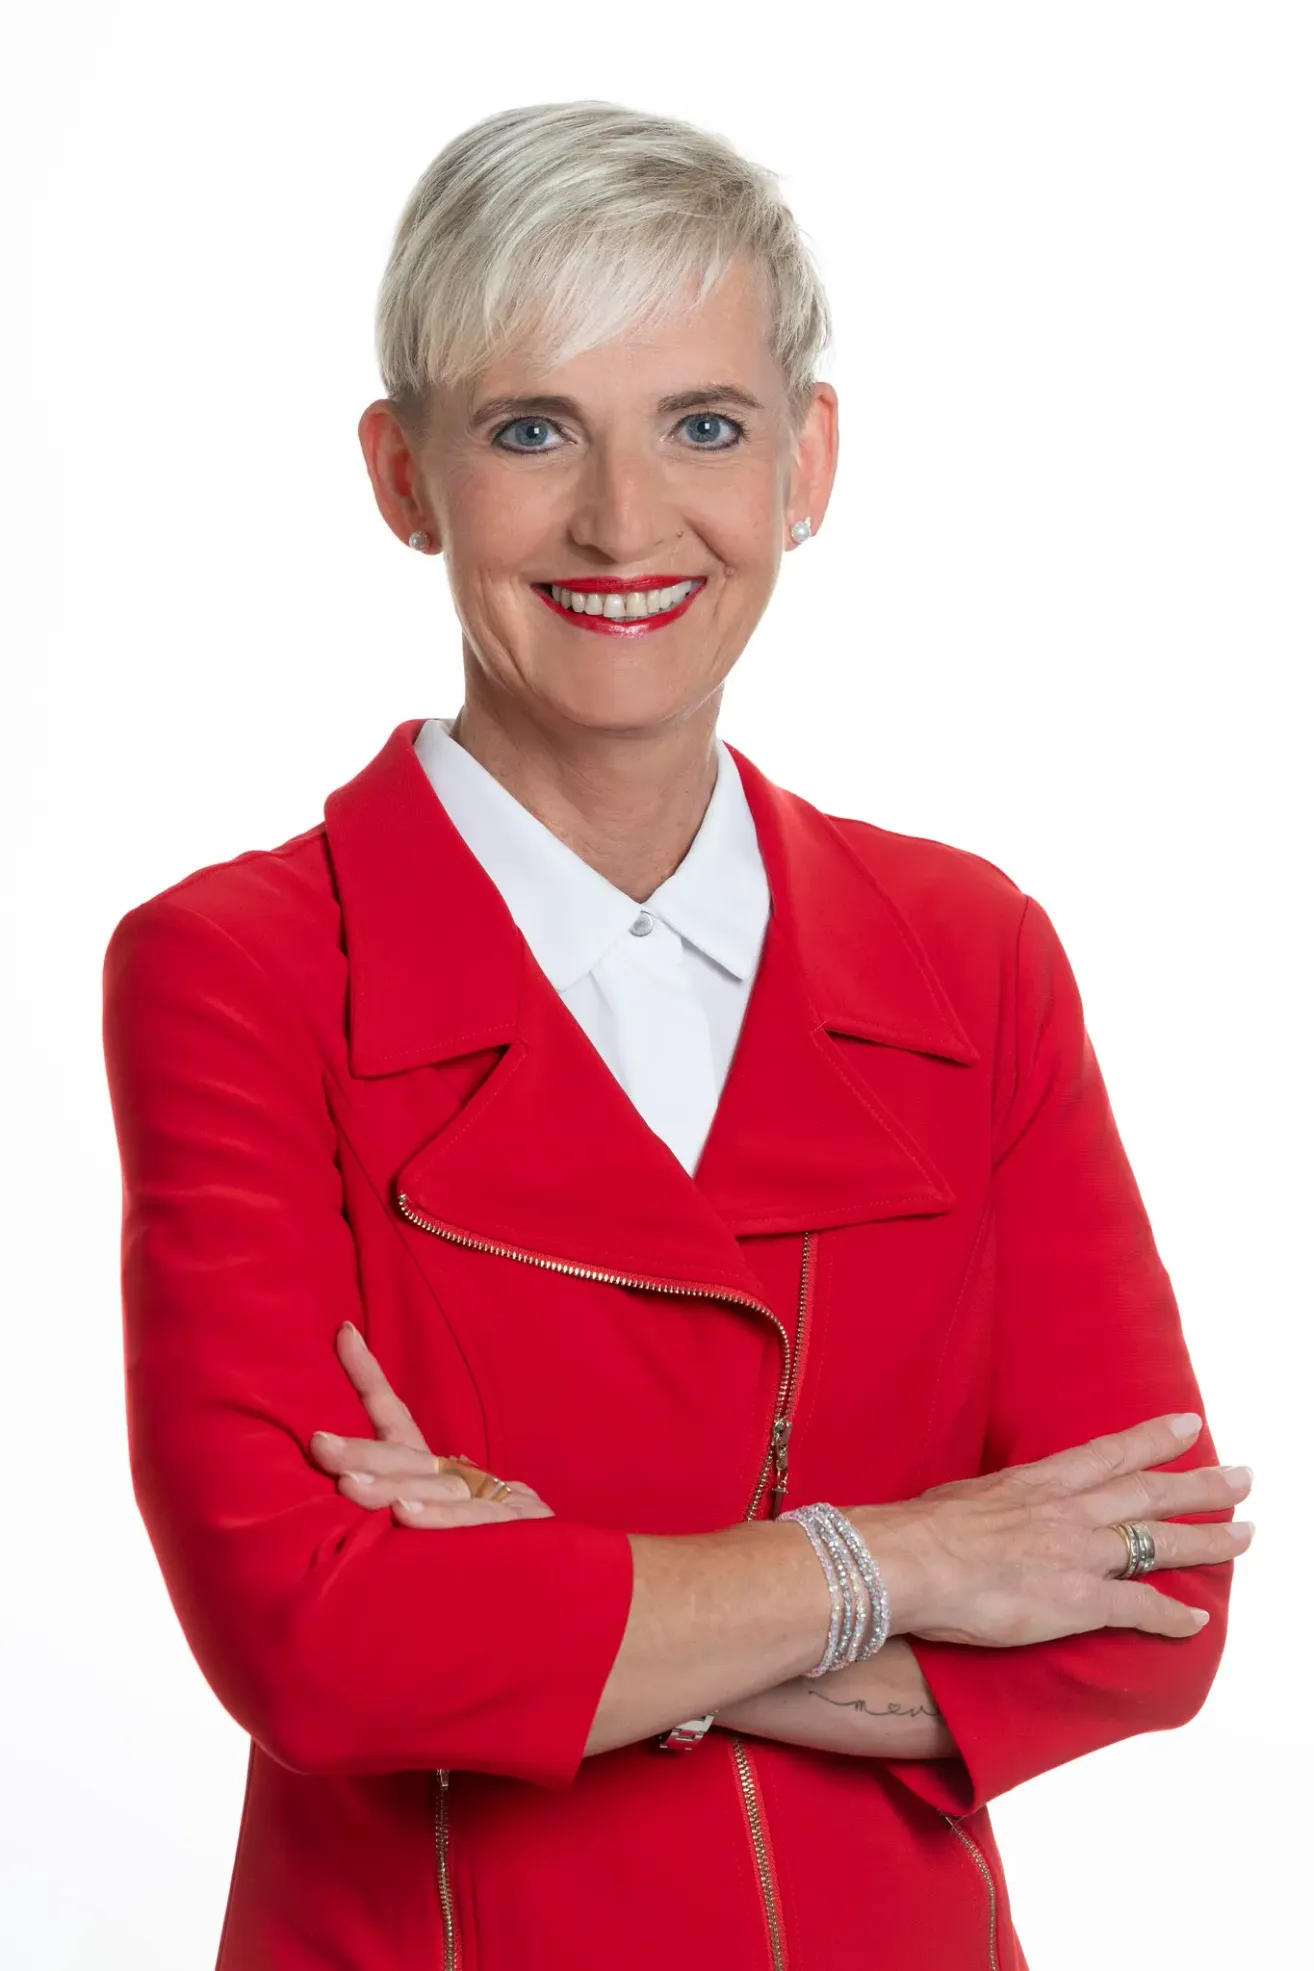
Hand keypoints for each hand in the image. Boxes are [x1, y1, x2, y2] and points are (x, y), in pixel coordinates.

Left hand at [307, 1321, 553, 1525]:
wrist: (560, 1571)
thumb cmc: (481, 1544)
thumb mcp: (430, 1520)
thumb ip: (393, 1506)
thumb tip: (337, 1489)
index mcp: (434, 1470)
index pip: (396, 1420)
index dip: (369, 1377)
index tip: (343, 1332)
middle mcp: (459, 1478)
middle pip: (405, 1457)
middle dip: (360, 1452)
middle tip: (319, 1444)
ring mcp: (490, 1499)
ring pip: (434, 1487)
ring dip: (389, 1486)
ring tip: (347, 1486)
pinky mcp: (516, 1525)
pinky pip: (473, 1521)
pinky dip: (439, 1518)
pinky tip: (405, 1515)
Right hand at [852, 1411, 1251, 1645]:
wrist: (908, 1560)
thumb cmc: (920, 1530)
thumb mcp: (961, 1497)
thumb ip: (990, 1502)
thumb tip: (982, 1510)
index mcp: (1039, 1482)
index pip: (1110, 1453)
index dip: (1153, 1439)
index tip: (1187, 1425)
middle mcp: (1069, 1511)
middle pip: (1150, 1493)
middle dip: (1202, 1485)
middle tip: (1244, 1477)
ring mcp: (1078, 1555)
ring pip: (1159, 1542)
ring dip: (1208, 1539)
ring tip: (1246, 1535)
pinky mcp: (1077, 1601)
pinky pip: (1139, 1608)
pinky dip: (1171, 1616)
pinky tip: (1197, 1621)